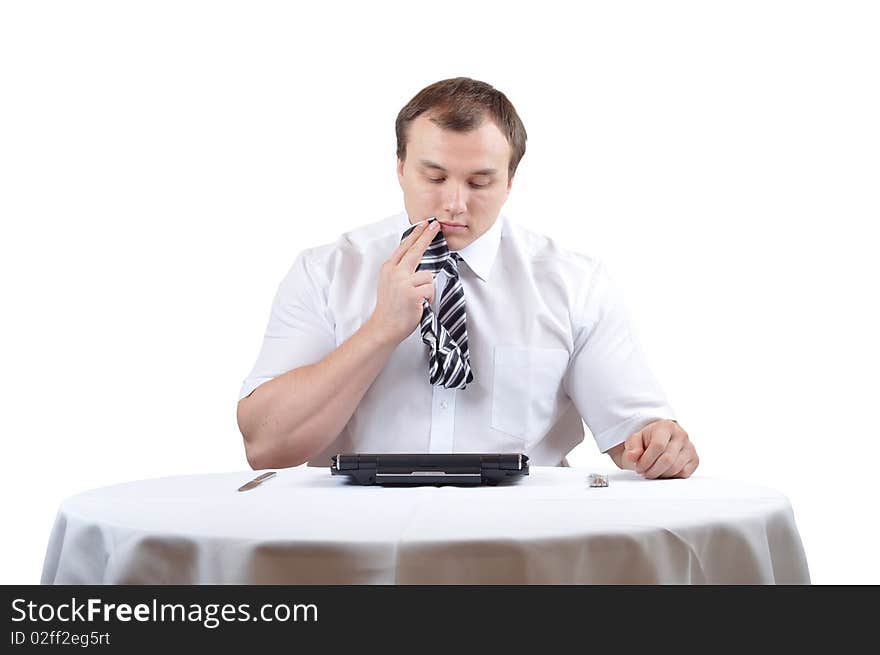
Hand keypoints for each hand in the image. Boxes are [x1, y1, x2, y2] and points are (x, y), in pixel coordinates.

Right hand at [367, 219, 440, 345]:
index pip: (405, 246)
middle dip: (427, 236)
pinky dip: (429, 299)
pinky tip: (419, 305)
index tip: (424, 224)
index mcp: (388, 268)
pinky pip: (430, 289)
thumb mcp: (389, 283)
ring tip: (417, 300)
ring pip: (428, 276)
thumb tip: (417, 258)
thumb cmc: (390, 308)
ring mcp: (403, 282)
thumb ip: (400, 270)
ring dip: (427, 289)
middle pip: (415, 250)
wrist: (383, 327)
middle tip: (436, 225)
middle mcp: (394, 272)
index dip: (416, 234)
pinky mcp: (412, 293)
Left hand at [622, 419, 698, 478]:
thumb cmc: (647, 440)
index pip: (658, 446)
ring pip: (675, 468)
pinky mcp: (695, 459)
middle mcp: (681, 435)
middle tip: (643, 472)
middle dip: (652, 470)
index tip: (638, 467)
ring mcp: (690, 447)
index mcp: (666, 427)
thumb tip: (632, 456)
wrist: (660, 440)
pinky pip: (683, 473)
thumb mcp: (635, 440)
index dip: (646, 460)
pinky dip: (670, 476)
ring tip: (651, 472)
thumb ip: (632, 447)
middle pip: (667, 460)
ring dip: (660, 475)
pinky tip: (662, 472)